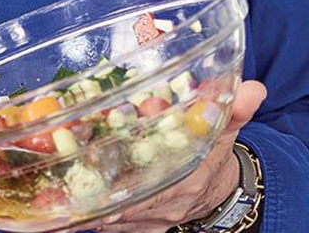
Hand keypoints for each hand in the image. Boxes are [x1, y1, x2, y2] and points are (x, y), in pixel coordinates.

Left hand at [73, 79, 266, 232]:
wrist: (216, 190)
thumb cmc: (213, 155)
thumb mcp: (226, 131)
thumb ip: (234, 109)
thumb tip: (253, 89)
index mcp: (187, 183)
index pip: (156, 196)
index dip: (129, 200)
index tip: (102, 197)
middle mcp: (164, 207)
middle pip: (125, 211)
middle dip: (96, 202)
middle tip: (65, 194)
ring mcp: (148, 220)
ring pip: (111, 220)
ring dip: (85, 210)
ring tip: (55, 201)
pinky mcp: (135, 224)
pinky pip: (108, 224)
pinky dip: (86, 216)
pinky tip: (61, 206)